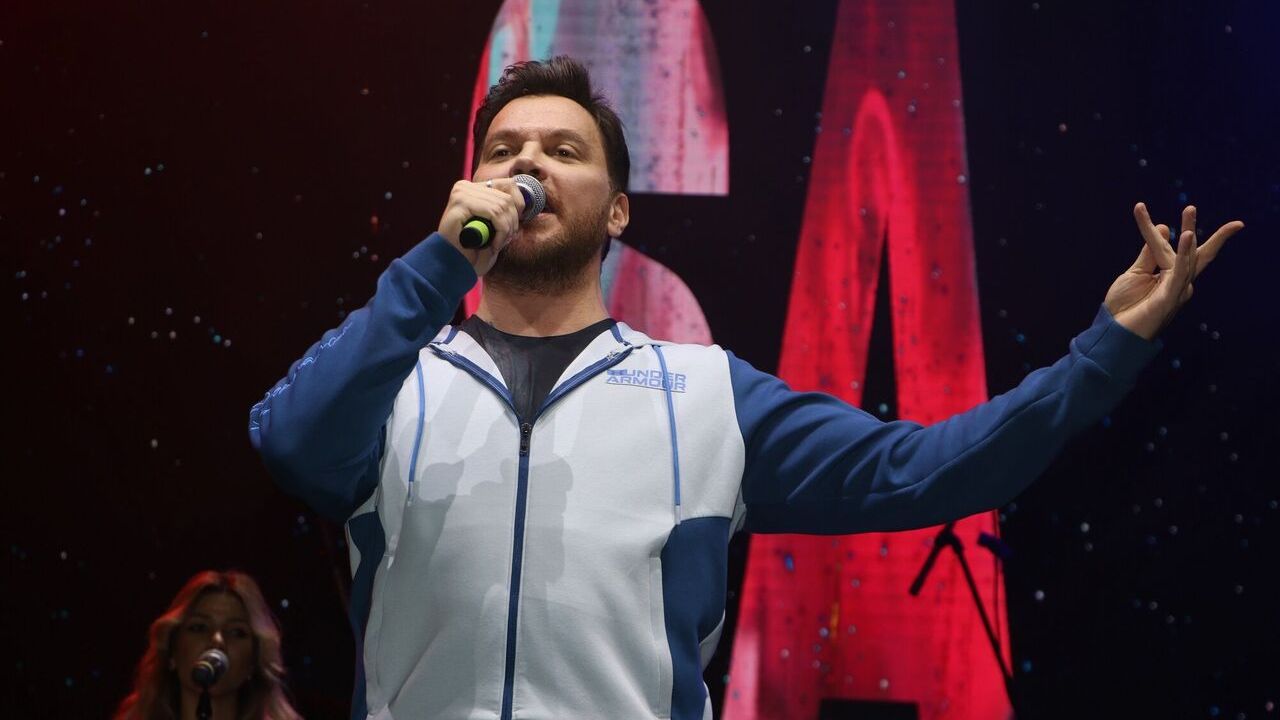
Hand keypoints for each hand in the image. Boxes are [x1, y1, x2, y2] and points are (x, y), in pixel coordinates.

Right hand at [437, 178, 526, 275]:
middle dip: (512, 222)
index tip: (514, 226)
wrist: (454, 265)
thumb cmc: (474, 248)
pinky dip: (499, 232)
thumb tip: (526, 202)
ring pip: (502, 206)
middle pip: (507, 197)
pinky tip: (493, 245)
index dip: (519, 205)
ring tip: (498, 244)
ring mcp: (461, 193)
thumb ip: (505, 209)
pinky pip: (493, 213)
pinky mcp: (460, 203)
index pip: (508, 184)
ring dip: (506, 230)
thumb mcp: (494, 224)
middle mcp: (465, 186)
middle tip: (506, 240)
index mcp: (474, 188)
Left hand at [1104, 203, 1243, 339]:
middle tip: (1190, 206)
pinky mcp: (1170, 297)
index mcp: (1169, 276)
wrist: (1114, 332)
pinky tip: (1185, 237)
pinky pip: (1179, 272)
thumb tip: (1164, 227)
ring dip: (1188, 235)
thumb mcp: (1134, 273)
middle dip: (1191, 227)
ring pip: (1187, 259)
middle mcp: (1177, 282)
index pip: (1171, 247)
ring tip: (1189, 212)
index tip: (1148, 207)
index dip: (1167, 228)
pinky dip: (1183, 254)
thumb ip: (1149, 253)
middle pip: (1191, 251)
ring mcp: (1176, 290)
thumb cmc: (1124, 306)